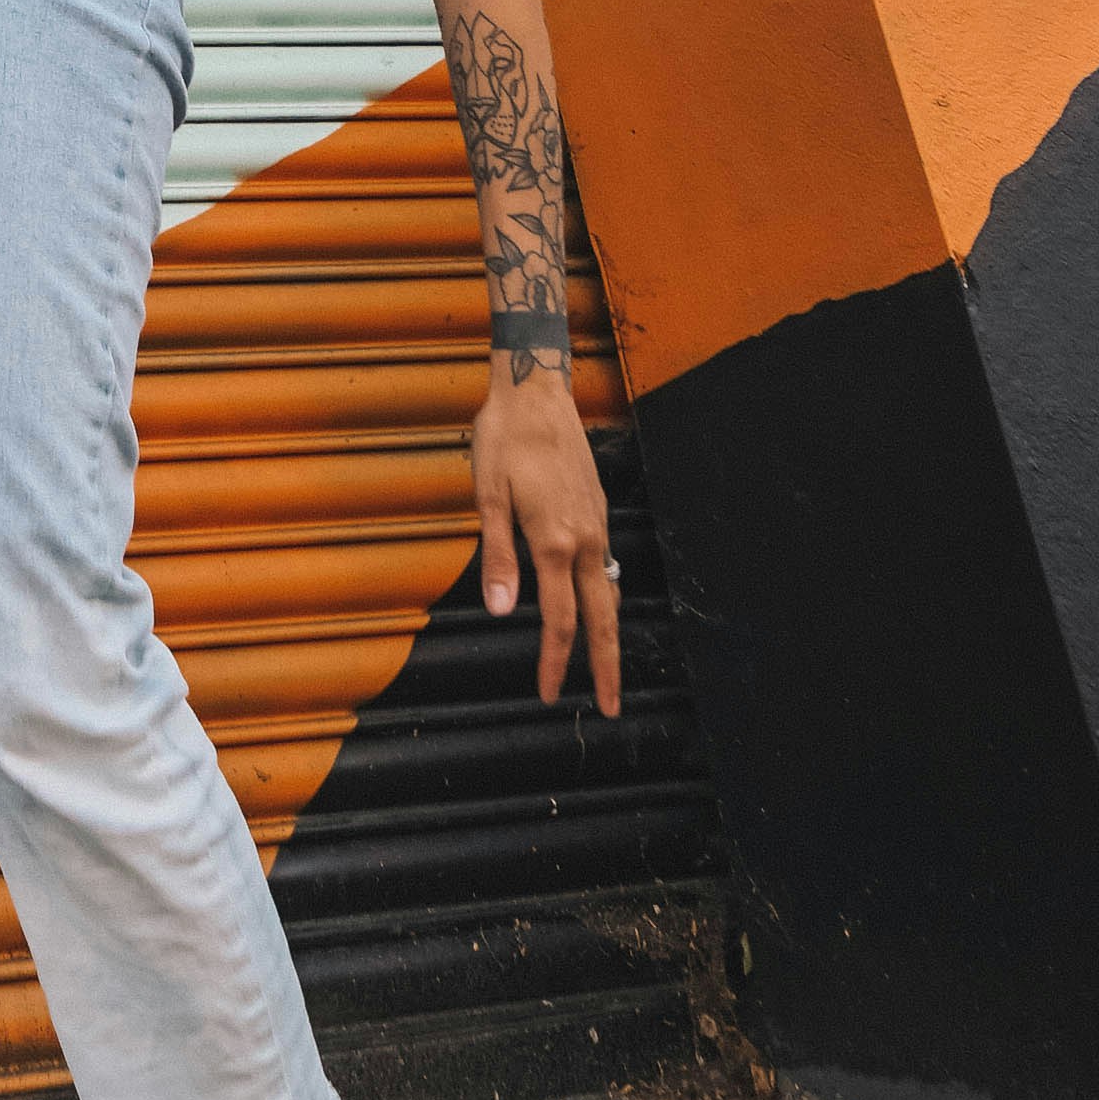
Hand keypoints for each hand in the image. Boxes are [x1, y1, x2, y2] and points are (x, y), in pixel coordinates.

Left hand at [474, 361, 620, 713]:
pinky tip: (597, 607)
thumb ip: (498, 558)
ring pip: (610, 594)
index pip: (560, 620)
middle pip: (602, 618)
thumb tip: (501, 610)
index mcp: (555, 541)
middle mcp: (585, 539)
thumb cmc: (504, 440)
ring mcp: (597, 525)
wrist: (537, 391)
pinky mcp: (598, 511)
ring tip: (606, 670)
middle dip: (605, 667)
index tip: (547, 694)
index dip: (554, 662)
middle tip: (609, 707)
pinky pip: (607, 568)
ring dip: (609, 636)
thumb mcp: (488, 497)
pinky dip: (606, 600)